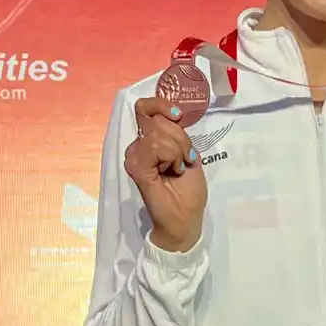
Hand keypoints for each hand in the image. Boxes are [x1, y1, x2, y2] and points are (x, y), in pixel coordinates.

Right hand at [124, 96, 206, 251]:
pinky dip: (172, 156)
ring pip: (157, 133)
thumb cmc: (188, 193)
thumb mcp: (190, 155)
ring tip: (179, 168)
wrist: (184, 221)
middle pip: (156, 119)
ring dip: (178, 149)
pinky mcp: (136, 168)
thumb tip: (173, 114)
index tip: (178, 115)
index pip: (145, 109)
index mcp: (150, 142)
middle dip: (180, 136)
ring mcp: (135, 157)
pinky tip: (172, 171)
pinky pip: (155, 147)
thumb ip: (178, 135)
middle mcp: (139, 147)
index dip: (160, 104)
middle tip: (185, 159)